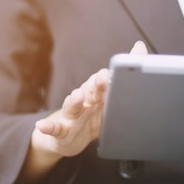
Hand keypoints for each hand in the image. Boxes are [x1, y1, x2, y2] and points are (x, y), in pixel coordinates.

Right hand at [22, 41, 147, 180]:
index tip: (115, 71)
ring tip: (76, 96)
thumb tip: (140, 45)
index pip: (103, 82)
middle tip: (103, 78)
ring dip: (74, 101)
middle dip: (97, 85)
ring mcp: (71, 115)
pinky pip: (54, 128)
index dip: (110, 78)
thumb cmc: (92, 113)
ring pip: (72, 107)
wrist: (67, 137)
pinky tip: (42, 125)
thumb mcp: (110, 98)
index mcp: (96, 92)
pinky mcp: (61, 130)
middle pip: (90, 90)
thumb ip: (124, 75)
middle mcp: (83, 100)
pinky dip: (48, 127)